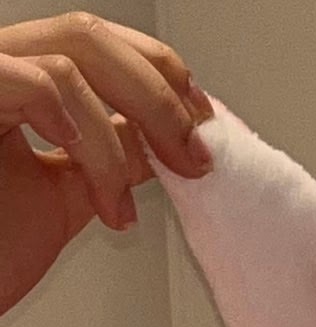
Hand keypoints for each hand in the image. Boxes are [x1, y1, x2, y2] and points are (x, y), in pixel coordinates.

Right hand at [0, 13, 215, 317]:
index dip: (157, 74)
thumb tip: (158, 144)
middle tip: (191, 157)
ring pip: (71, 60)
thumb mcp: (65, 199)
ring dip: (118, 142)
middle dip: (158, 98)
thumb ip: (109, 162)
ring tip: (119, 205)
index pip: (95, 44)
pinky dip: (83, 134)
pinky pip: (37, 82)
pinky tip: (96, 185)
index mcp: (18, 83)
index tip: (200, 126)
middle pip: (89, 37)